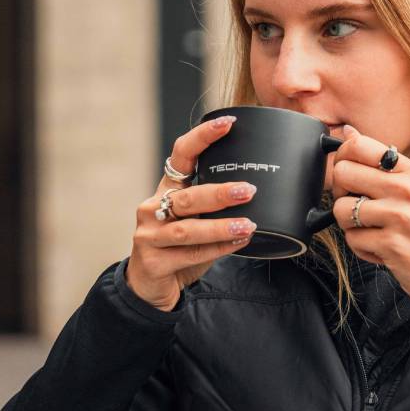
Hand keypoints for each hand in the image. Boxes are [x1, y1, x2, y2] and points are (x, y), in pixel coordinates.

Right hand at [125, 116, 257, 311]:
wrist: (151, 287)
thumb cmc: (180, 248)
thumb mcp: (195, 220)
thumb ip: (216, 206)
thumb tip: (260, 188)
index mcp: (167, 190)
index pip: (181, 155)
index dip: (203, 137)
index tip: (228, 123)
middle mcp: (152, 208)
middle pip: (188, 196)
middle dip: (220, 193)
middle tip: (250, 190)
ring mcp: (149, 235)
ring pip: (188, 229)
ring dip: (221, 226)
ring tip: (248, 224)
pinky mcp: (153, 262)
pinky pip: (190, 254)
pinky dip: (218, 249)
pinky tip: (239, 243)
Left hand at [329, 126, 409, 336]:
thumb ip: (382, 166)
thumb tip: (348, 133)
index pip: (358, 145)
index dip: (342, 161)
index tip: (350, 178)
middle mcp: (406, 188)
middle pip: (342, 173)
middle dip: (342, 195)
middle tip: (360, 210)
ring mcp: (399, 216)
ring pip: (341, 209)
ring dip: (351, 227)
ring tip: (375, 234)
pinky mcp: (392, 244)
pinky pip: (352, 240)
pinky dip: (363, 250)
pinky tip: (384, 251)